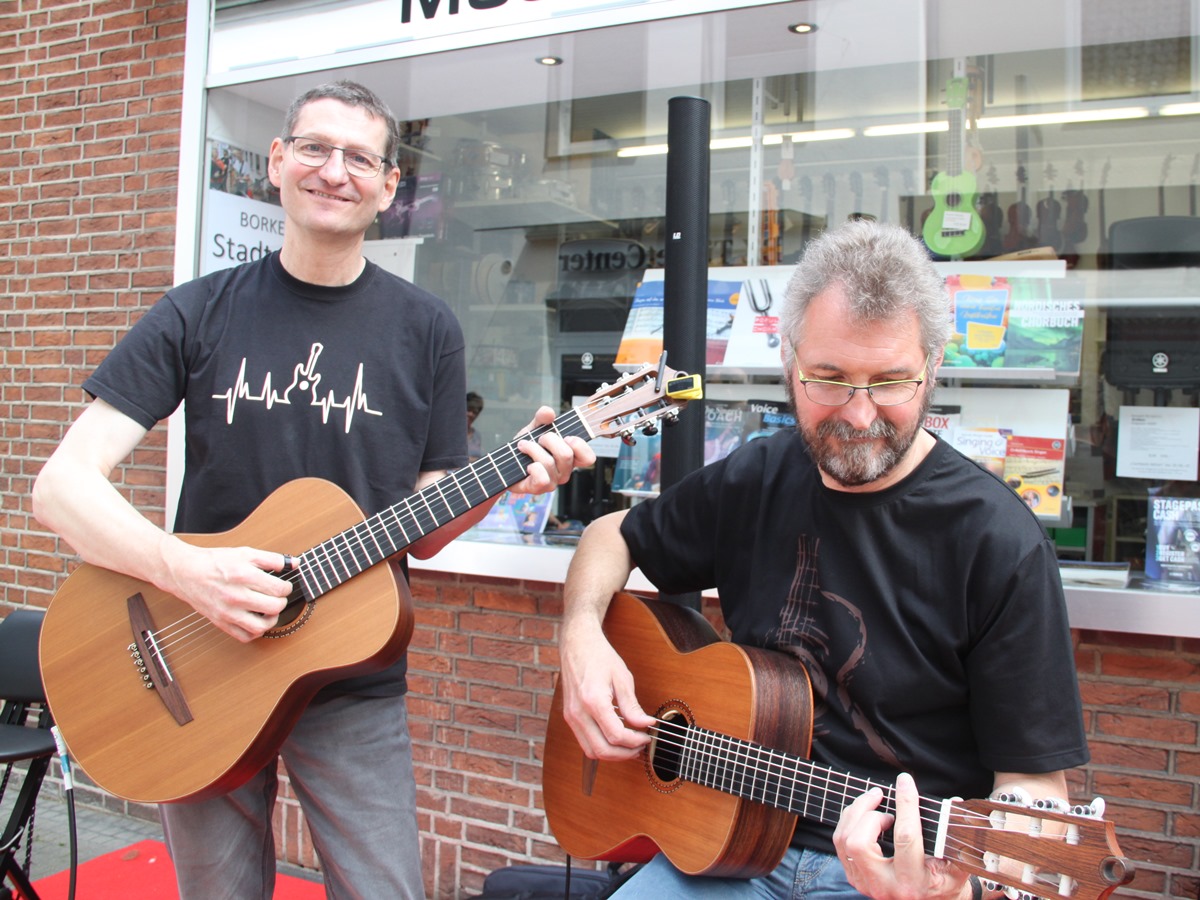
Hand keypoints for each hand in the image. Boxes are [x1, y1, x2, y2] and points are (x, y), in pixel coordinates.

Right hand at [160, 538, 293, 642]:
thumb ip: (272, 558)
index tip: (283, 586)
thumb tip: (295, 563)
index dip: (287, 587)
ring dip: (272, 620)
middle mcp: (236, 596)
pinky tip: (257, 621)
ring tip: (270, 611)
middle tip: (277, 597)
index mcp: (244, 576)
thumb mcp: (245, 553)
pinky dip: (255, 632)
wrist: (186, 573)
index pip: (279, 589)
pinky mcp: (221, 623)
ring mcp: (228, 612)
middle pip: (274, 607)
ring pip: (261, 627)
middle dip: (282, 601)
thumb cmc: (216, 562)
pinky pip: (244, 636)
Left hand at [510, 406, 595, 494]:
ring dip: (532, 449)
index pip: (588, 458)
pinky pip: (542, 478)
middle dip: (548, 439)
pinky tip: (527, 465)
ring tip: (524, 446)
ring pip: (549, 462)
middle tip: (538, 439)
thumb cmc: (525, 448)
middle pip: (566, 454)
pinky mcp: (539, 488)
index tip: (565, 436)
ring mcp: (553, 482)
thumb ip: (542, 418)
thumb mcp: (534, 428)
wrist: (506, 463)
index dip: (579, 444)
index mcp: (570, 458)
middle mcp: (564, 472)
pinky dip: (532, 467)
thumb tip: (548, 412)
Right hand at [558, 620, 654, 760]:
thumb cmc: (599, 656)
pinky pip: (585, 742)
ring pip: (591, 751)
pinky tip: (615, 738)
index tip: (647, 736)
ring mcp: (571, 717)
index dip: (635, 741)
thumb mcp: (622, 678)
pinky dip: (601, 746)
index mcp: (593, 701)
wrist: (577, 644)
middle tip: (640, 747)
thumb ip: (632, 706)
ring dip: (612, 754)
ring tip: (630, 746)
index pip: (616, 735)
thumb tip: (645, 724)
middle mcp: (578, 713)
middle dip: (625, 754)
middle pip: (602, 750)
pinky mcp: (570, 717)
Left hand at [833, 772, 968, 899]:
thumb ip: (956, 834)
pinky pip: (840, 843)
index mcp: (914, 882)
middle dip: (868, 812)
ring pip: (845, 841)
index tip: (905, 782)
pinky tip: (865, 814)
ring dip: (856, 813)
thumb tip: (954, 801)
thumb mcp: (958, 863)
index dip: (905, 805)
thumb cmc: (946, 880)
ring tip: (875, 801)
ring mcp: (866, 883)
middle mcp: (885, 885)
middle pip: (859, 843)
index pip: (905, 837)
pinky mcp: (855, 877)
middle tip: (882, 796)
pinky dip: (849, 822)